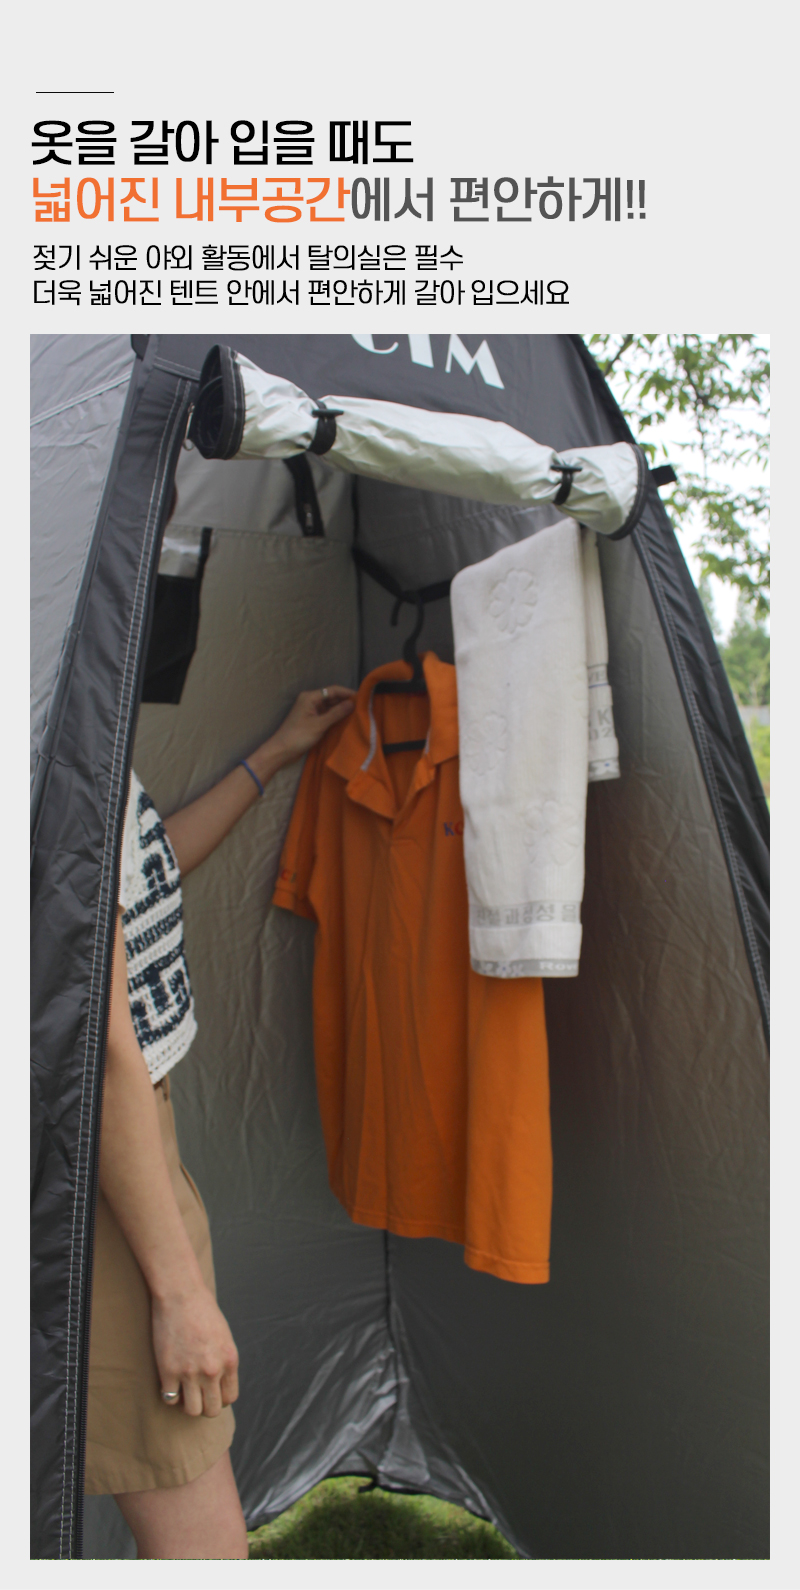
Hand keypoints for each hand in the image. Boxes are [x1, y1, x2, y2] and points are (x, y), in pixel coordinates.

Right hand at [152, 1284, 239, 1417]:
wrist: (181, 1295)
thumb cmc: (203, 1311)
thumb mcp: (224, 1336)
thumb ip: (224, 1361)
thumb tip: (220, 1383)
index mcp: (230, 1360)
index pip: (229, 1398)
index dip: (220, 1398)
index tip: (211, 1391)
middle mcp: (212, 1370)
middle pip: (212, 1410)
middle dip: (205, 1406)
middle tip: (197, 1394)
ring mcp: (190, 1372)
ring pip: (192, 1411)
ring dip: (188, 1404)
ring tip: (184, 1391)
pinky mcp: (168, 1371)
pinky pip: (169, 1399)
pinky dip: (170, 1394)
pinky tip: (170, 1382)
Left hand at [267, 687, 355, 765]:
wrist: (282, 751)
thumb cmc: (298, 736)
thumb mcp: (319, 724)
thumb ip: (336, 713)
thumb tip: (352, 704)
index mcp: (310, 697)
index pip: (333, 690)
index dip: (348, 693)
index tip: (362, 697)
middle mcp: (311, 700)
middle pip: (332, 697)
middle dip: (346, 701)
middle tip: (363, 706)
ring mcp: (311, 710)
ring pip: (330, 706)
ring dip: (342, 709)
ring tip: (358, 713)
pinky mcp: (312, 720)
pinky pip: (327, 714)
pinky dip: (336, 716)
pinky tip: (347, 720)